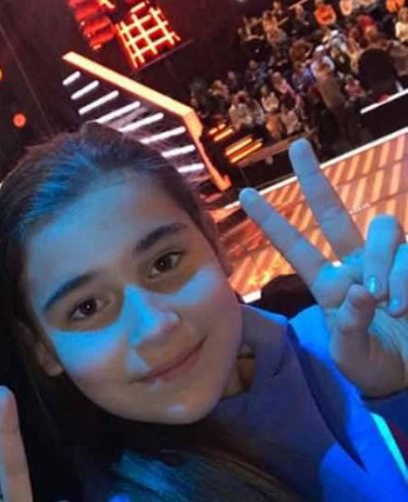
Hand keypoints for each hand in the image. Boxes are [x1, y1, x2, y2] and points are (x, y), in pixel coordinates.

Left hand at [239, 139, 406, 396]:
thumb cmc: (374, 365)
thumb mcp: (351, 355)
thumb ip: (349, 328)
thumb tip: (359, 292)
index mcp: (329, 284)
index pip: (295, 246)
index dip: (272, 221)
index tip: (245, 194)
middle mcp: (356, 264)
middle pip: (333, 213)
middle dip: (314, 179)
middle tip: (297, 146)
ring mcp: (389, 262)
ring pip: (383, 229)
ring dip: (382, 263)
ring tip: (387, 304)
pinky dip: (404, 279)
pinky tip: (403, 307)